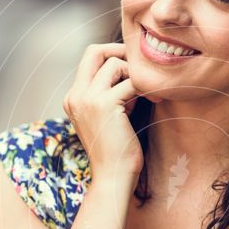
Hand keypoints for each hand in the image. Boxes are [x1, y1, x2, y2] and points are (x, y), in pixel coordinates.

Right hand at [63, 42, 144, 178]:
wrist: (114, 178)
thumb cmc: (118, 151)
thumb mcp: (110, 116)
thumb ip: (112, 93)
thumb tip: (130, 70)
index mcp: (73, 98)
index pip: (89, 59)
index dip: (113, 57)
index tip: (134, 71)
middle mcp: (75, 96)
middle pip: (94, 51)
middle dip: (121, 52)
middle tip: (141, 69)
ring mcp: (87, 99)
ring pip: (115, 64)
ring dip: (136, 76)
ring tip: (147, 96)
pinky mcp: (104, 104)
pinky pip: (131, 81)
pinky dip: (146, 88)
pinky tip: (155, 101)